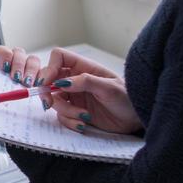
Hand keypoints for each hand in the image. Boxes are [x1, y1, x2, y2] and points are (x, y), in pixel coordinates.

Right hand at [0, 44, 141, 135]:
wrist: (135, 120)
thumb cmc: (128, 98)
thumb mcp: (109, 88)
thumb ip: (85, 81)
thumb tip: (61, 82)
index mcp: (84, 67)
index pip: (58, 57)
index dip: (49, 67)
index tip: (46, 82)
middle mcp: (76, 80)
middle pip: (49, 80)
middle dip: (47, 93)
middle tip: (50, 103)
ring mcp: (74, 96)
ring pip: (54, 100)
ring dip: (65, 111)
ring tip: (84, 117)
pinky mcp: (75, 112)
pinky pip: (62, 116)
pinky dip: (69, 122)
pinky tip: (84, 124)